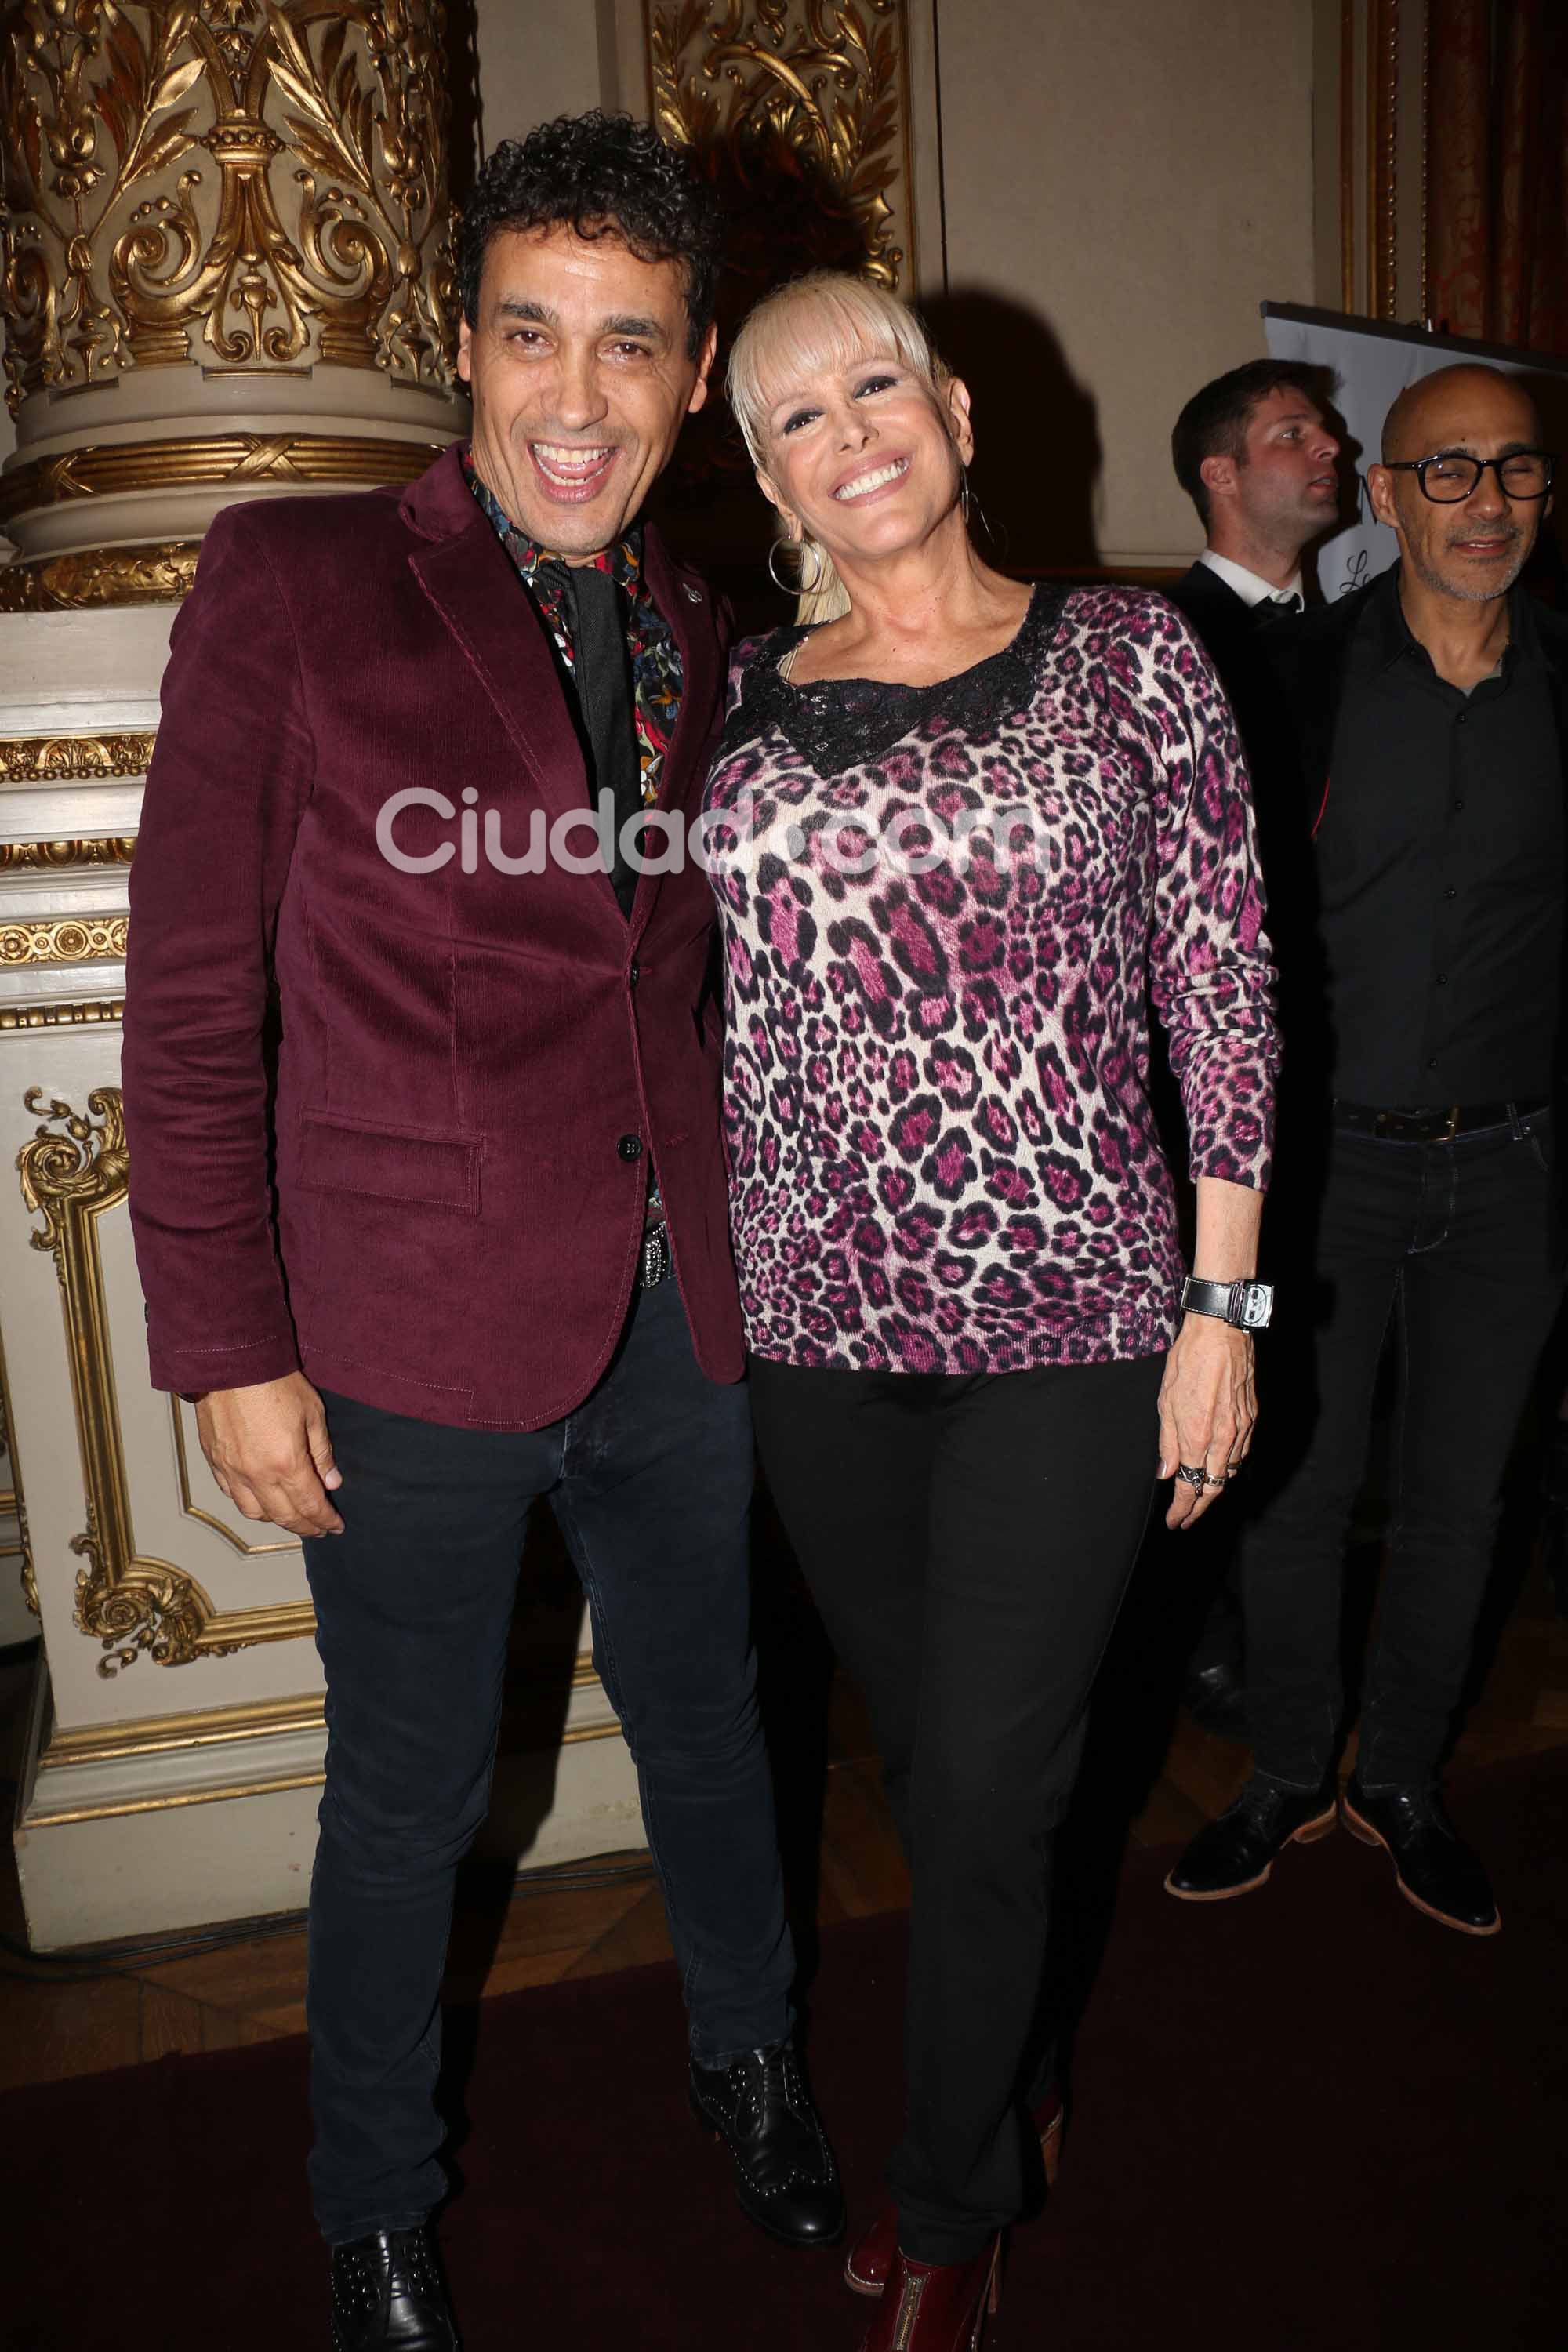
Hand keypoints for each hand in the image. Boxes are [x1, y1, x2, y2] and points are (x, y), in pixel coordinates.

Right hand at [195, 1373, 344, 1537]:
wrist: (231, 1364)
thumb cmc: (275, 1384)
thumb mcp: (312, 1414)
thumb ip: (322, 1453)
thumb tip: (332, 1482)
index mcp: (286, 1464)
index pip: (309, 1506)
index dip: (325, 1520)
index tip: (336, 1527)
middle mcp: (256, 1475)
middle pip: (283, 1516)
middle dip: (305, 1527)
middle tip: (319, 1529)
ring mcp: (232, 1471)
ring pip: (254, 1512)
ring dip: (276, 1519)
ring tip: (291, 1516)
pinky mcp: (214, 1462)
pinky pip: (232, 1494)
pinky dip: (249, 1503)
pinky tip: (260, 1499)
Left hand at [1156, 1315, 1255, 1529]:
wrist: (1220, 1333)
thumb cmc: (1188, 1361)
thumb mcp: (1165, 1401)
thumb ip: (1167, 1442)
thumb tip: (1165, 1472)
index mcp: (1196, 1436)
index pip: (1189, 1486)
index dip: (1181, 1508)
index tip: (1174, 1521)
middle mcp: (1223, 1438)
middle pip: (1214, 1487)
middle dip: (1199, 1508)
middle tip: (1187, 1518)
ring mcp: (1242, 1428)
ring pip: (1231, 1472)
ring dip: (1216, 1488)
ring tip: (1202, 1496)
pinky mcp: (1252, 1417)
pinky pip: (1243, 1453)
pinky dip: (1231, 1466)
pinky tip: (1222, 1467)